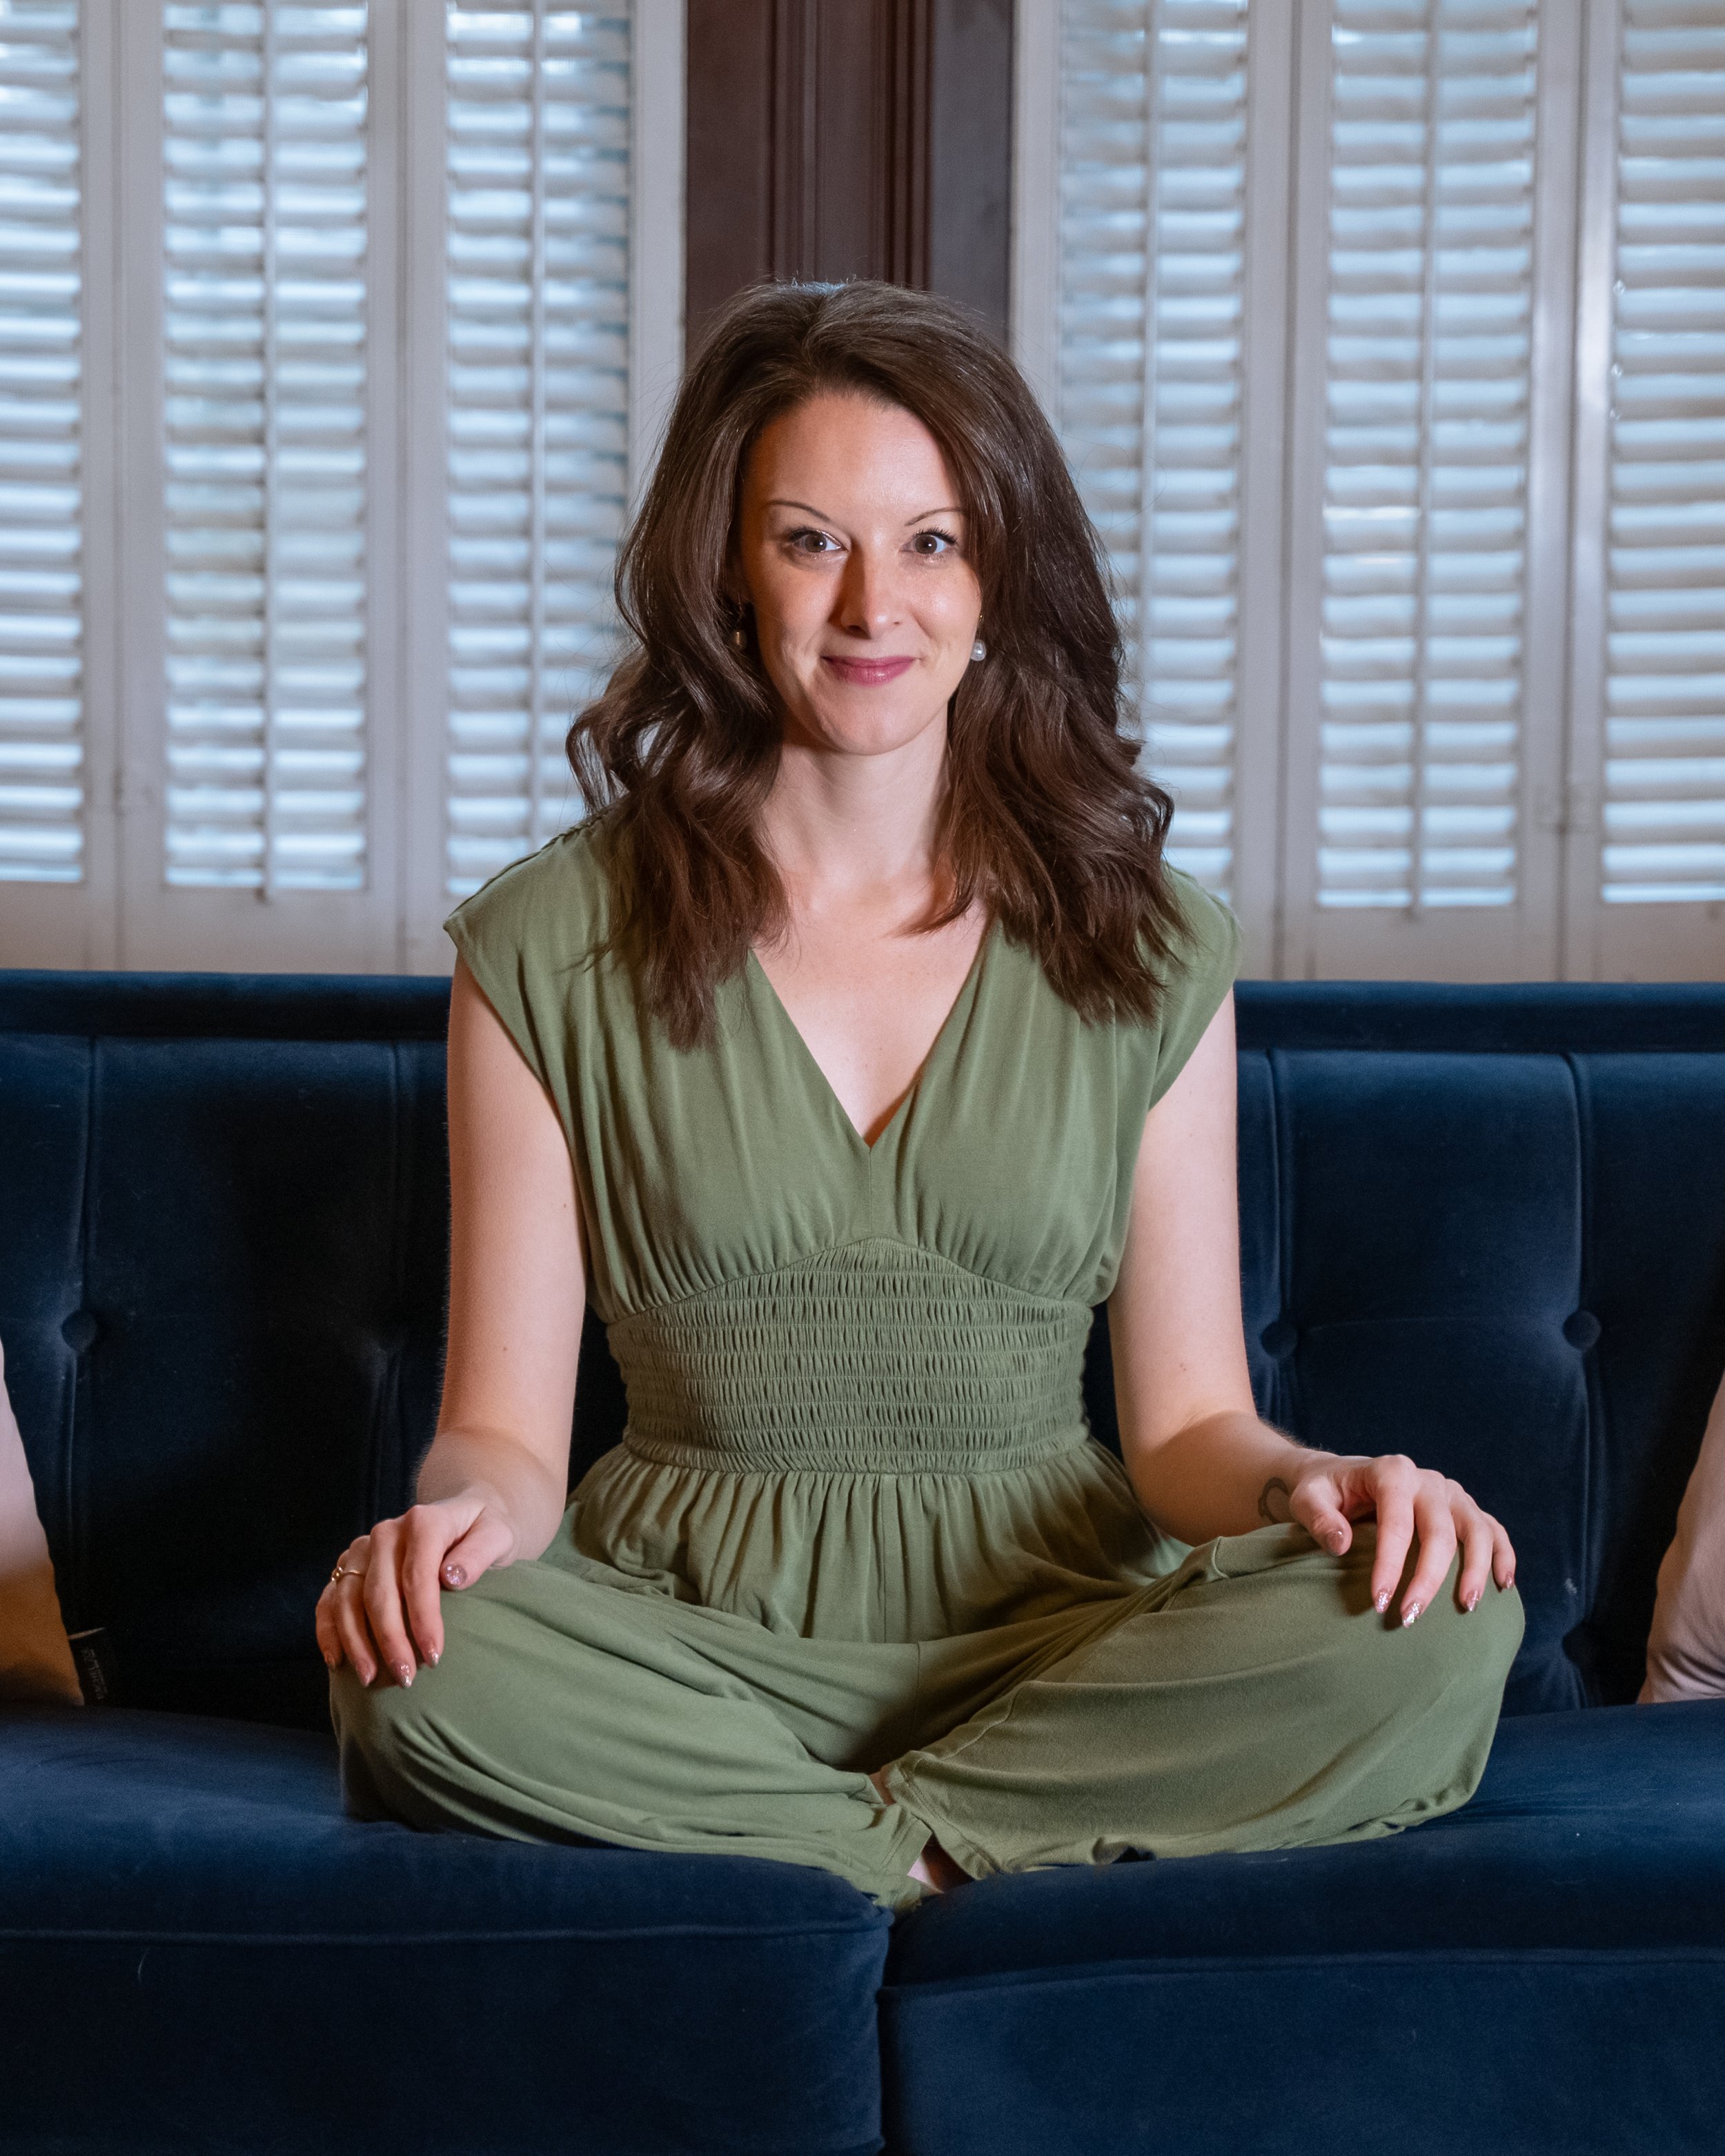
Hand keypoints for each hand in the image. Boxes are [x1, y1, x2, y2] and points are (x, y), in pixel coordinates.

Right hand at [315, 1485, 517, 1686]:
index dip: (423, 1619)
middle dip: (390, 1640)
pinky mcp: (349, 1565)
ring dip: (356, 1642)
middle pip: (379, 1592)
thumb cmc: (483, 1530)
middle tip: (405, 1678)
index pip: (417, 1576)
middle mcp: (386, 1533)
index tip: (434, 1656)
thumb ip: (478, 1554)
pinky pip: (329, 1599)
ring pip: (347, 1598)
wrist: (463, 1515)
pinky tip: (337, 1661)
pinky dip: (329, 1630)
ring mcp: (363, 1549)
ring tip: (370, 1679)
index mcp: (423, 1522)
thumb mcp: (497, 1535)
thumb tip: (452, 1578)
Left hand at [1267, 1453, 1516, 1624]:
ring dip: (1475, 1570)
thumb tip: (1341, 1544)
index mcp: (1391, 1472)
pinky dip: (1502, 1555)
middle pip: (1439, 1531)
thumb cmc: (1322, 1492)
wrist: (1339, 1479)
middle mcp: (1426, 1480)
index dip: (1391, 1564)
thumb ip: (1318, 1518)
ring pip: (1475, 1529)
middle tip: (1411, 1617)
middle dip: (1429, 1578)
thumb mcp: (1307, 1498)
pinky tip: (1503, 1585)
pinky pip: (1492, 1529)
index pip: (1397, 1522)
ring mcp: (1449, 1493)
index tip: (1380, 1602)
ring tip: (1466, 1608)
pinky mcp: (1462, 1508)